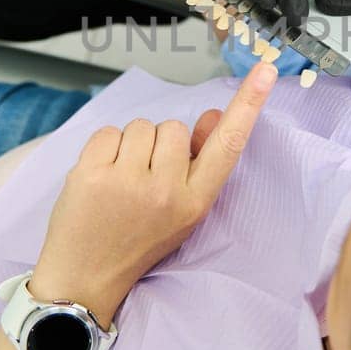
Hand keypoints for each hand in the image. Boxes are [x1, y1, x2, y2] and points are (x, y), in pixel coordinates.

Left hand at [32, 62, 277, 318]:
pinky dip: (103, 149)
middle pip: (173, 127)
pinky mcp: (92, 174)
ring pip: (140, 127)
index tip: (265, 71)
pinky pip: (108, 132)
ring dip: (130, 146)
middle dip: (159, 143)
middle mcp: (166, 191)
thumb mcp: (182, 210)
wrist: (86, 278)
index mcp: (195, 202)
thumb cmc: (138, 241)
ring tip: (121, 181)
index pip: (227, 146)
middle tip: (143, 179)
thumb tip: (212, 115)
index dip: (248, 106)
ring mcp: (128, 182)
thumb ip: (199, 163)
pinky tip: (101, 177)